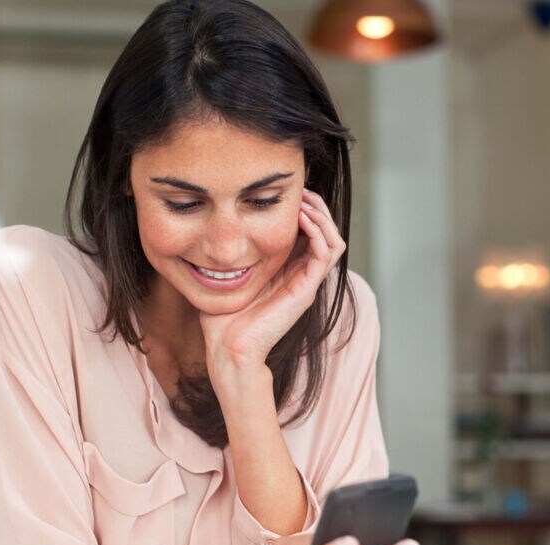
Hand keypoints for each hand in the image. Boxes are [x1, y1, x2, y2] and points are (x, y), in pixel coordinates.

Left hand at [200, 189, 345, 375]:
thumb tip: (215, 231)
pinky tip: (301, 219)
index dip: (305, 210)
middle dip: (317, 207)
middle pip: (327, 233)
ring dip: (321, 216)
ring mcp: (307, 283)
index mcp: (288, 271)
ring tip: (303, 201)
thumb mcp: (228, 276)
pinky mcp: (306, 289)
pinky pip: (325, 254)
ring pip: (333, 240)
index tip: (288, 192)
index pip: (310, 234)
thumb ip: (232, 255)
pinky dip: (318, 231)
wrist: (228, 348)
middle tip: (301, 190)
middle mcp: (302, 275)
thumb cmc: (224, 318)